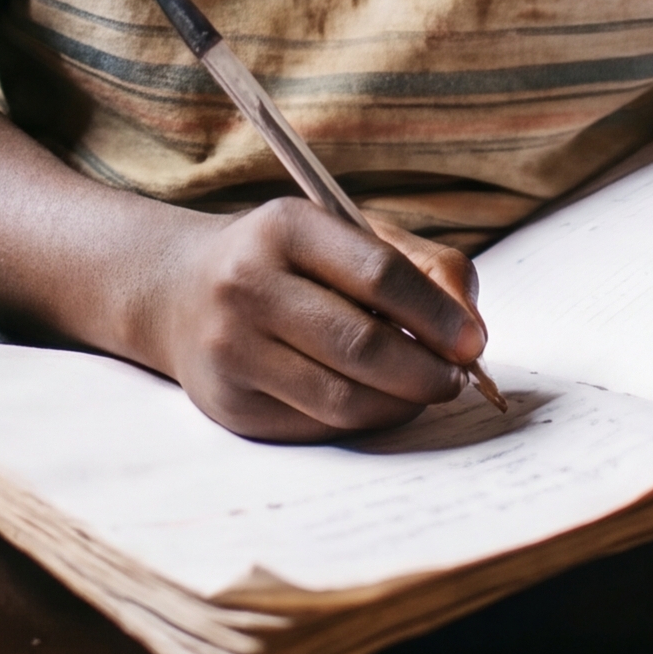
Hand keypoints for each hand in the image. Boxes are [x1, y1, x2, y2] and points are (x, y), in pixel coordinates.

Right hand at [147, 201, 485, 442]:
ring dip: (401, 403)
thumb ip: (423, 268)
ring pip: (343, 399)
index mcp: (285, 227)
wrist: (179, 292)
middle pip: (362, 346)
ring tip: (422, 390)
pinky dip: (364, 419)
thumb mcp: (348, 234)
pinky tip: (375, 400)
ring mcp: (232, 350)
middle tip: (455, 377)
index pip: (379, 275)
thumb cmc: (288, 261)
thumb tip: (470, 332)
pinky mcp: (231, 405)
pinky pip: (319, 426)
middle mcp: (247, 286)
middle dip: (427, 371)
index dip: (436, 315)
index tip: (473, 342)